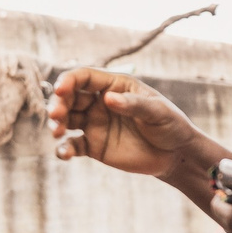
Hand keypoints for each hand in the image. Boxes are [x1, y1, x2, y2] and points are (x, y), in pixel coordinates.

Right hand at [47, 68, 194, 176]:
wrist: (175, 155)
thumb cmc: (170, 125)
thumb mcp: (158, 112)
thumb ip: (133, 104)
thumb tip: (108, 99)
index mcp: (114, 86)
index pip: (84, 77)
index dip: (69, 80)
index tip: (60, 90)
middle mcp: (100, 102)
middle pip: (70, 97)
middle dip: (58, 103)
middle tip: (56, 115)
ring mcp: (95, 124)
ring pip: (66, 119)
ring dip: (57, 123)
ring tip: (57, 132)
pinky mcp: (94, 146)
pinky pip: (73, 145)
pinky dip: (64, 149)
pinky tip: (63, 154)